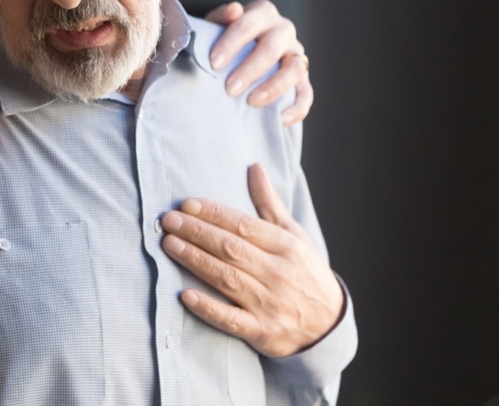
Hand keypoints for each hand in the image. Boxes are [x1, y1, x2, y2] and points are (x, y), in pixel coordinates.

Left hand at [160, 163, 343, 357]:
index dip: (214, 214)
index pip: (244, 226)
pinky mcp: (262, 331)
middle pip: (231, 249)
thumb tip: (254, 166)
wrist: (330, 325)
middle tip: (168, 220)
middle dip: (197, 232)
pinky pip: (232, 319)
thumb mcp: (294, 236)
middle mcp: (278, 273)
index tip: (187, 203)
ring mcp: (270, 303)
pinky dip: (209, 308)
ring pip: (227, 278)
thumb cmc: (305, 273)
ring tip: (169, 245)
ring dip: (196, 261)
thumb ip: (269, 204)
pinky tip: (185, 296)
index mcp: (286, 247)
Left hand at [205, 0, 312, 125]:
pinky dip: (297, 108)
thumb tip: (235, 10)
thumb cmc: (224, 41)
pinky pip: (306, 93)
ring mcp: (296, 54)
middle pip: (272, 47)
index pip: (248, 24)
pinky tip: (280, 119)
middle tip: (230, 89)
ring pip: (295, 68)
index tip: (214, 64)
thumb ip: (221, 18)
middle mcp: (283, 30)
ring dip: (274, 87)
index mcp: (262, 13)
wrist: (235, 58)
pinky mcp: (303, 78)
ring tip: (252, 102)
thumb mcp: (216, 26)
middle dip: (250, 69)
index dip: (231, 43)